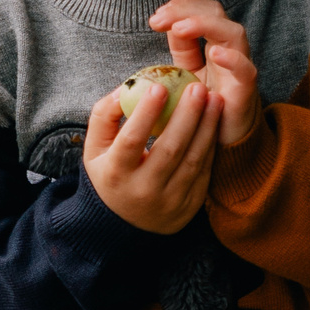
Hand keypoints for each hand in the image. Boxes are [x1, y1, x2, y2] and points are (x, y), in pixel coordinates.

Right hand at [83, 73, 219, 235]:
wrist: (124, 223)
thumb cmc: (110, 172)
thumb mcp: (95, 147)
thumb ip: (105, 115)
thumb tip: (127, 88)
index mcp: (116, 175)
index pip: (131, 141)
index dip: (146, 113)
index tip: (159, 87)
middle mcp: (143, 191)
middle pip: (170, 150)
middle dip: (187, 115)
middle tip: (197, 87)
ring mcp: (169, 202)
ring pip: (193, 160)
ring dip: (207, 127)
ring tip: (214, 99)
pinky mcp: (189, 206)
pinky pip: (203, 171)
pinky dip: (211, 144)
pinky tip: (215, 122)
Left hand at [147, 0, 261, 148]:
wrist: (222, 141)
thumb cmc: (203, 105)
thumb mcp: (186, 73)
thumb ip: (181, 49)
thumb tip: (164, 24)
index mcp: (212, 43)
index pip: (201, 10)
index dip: (179, 7)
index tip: (155, 18)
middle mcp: (228, 50)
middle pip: (216, 13)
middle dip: (186, 10)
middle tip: (159, 19)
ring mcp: (238, 69)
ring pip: (234, 33)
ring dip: (205, 24)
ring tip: (179, 28)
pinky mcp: (245, 92)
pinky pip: (246, 70)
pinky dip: (234, 59)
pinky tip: (215, 53)